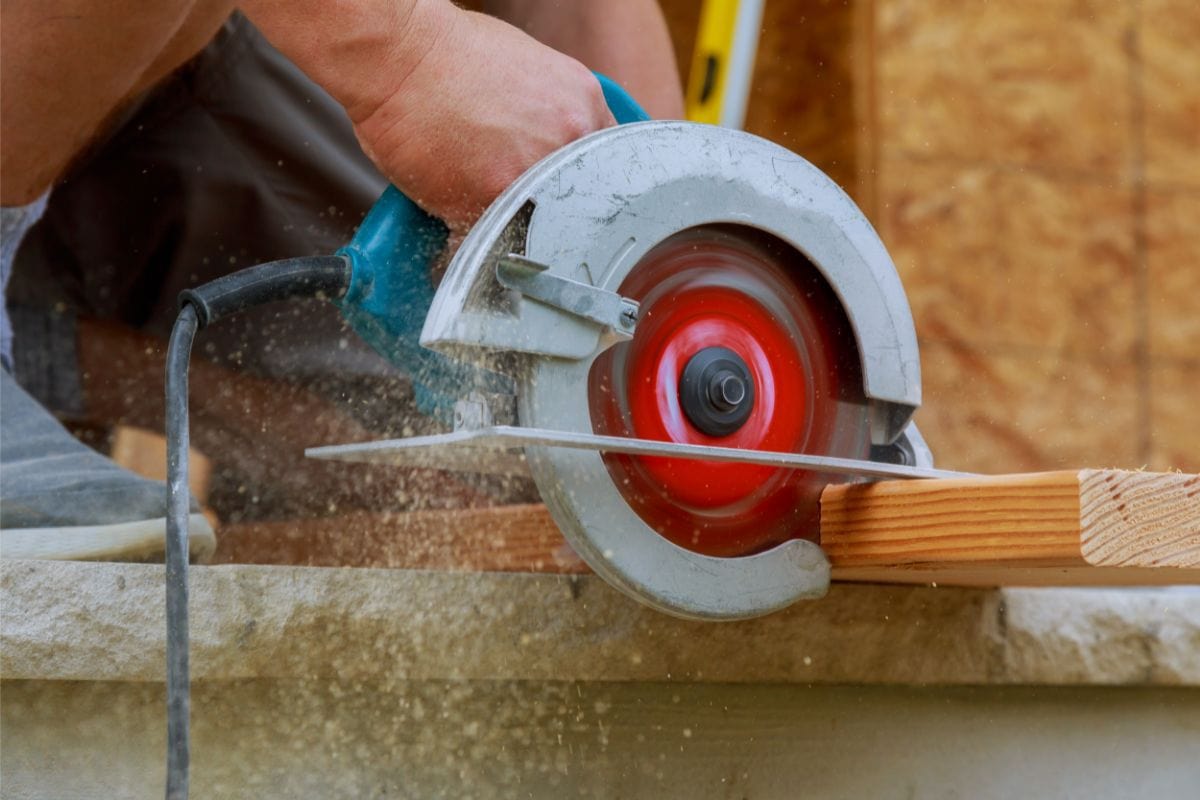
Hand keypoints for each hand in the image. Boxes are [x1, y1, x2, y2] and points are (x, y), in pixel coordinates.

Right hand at [350, 2, 615, 230]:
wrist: (398, 54)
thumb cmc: (448, 54)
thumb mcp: (530, 70)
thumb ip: (555, 113)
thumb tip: (556, 149)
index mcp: (583, 105)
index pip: (609, 167)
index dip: (584, 189)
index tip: (569, 201)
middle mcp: (568, 140)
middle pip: (579, 203)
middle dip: (552, 214)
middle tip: (526, 215)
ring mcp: (532, 174)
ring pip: (540, 228)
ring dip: (518, 233)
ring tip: (491, 220)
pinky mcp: (491, 201)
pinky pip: (496, 243)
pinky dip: (478, 244)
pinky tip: (461, 227)